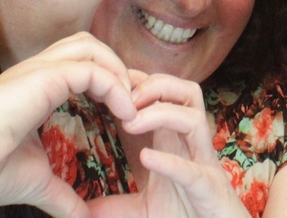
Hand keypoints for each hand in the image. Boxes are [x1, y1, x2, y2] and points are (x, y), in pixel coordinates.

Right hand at [0, 33, 137, 215]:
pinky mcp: (45, 77)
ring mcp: (39, 69)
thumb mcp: (35, 182)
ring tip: (133, 105)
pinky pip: (93, 71)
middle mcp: (36, 71)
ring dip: (118, 71)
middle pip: (88, 45)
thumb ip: (62, 195)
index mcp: (33, 88)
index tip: (128, 110)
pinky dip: (116, 87)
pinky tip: (126, 114)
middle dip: (117, 66)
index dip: (108, 80)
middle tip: (136, 100)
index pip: (79, 65)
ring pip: (91, 48)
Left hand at [89, 73, 248, 217]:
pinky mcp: (209, 190)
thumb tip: (77, 210)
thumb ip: (112, 204)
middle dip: (154, 85)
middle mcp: (192, 146)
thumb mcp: (140, 208)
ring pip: (195, 118)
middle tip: (120, 97)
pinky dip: (170, 161)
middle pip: (187, 92)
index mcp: (176, 142)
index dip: (140, 81)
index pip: (165, 95)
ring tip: (130, 122)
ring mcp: (204, 166)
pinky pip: (192, 171)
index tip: (110, 82)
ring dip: (162, 113)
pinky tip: (146, 157)